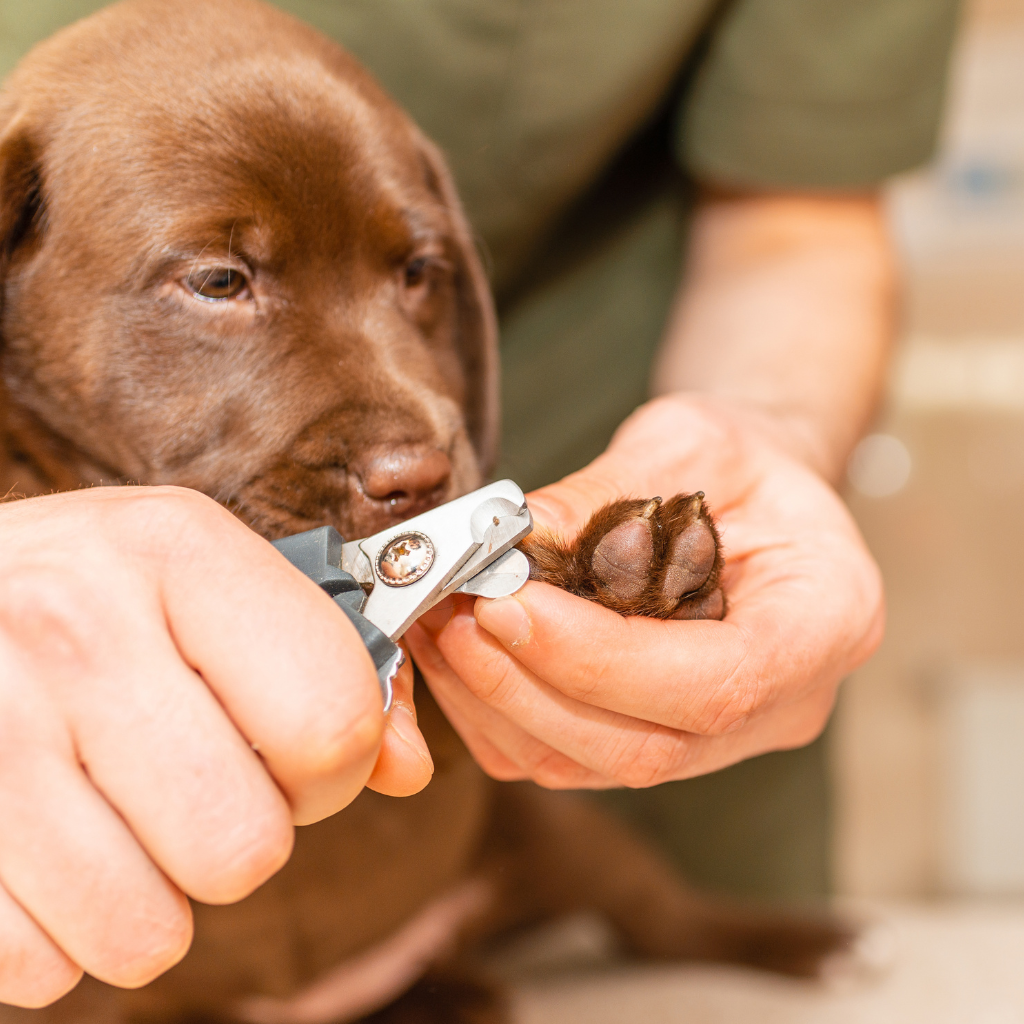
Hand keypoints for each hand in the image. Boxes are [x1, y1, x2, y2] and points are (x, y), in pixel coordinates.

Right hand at [0, 486, 430, 1007]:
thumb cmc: (91, 591)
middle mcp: (77, 626)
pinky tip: (50, 846)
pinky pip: (42, 968)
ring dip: (154, 897)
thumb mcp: (207, 580)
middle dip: (246, 836)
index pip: (331, 720)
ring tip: (124, 818)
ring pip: (148, 931)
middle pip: (248, 845)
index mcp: (178, 550)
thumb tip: (407, 768)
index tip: (297, 756)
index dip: (336, 765)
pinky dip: (62, 932)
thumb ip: (330, 668)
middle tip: (202, 787)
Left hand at [406, 394, 883, 788]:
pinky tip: (457, 651)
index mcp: (825, 623)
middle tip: (456, 615)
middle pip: (647, 748)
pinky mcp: (655, 738)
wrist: (751, 492)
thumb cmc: (739, 460)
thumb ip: (609, 493)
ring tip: (441, 624)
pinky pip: (565, 758)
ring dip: (499, 703)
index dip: (602, 661)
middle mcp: (780, 704)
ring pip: (592, 766)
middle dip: (532, 687)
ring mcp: (718, 738)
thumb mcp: (690, 440)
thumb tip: (510, 540)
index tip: (509, 604)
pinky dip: (497, 713)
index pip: (715, 685)